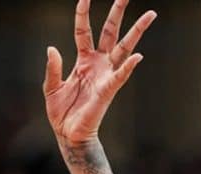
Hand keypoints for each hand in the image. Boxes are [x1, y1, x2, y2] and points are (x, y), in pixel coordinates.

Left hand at [45, 0, 155, 144]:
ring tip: (149, 15)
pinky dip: (128, 66)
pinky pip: (120, 76)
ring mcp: (105, 74)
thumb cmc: (61, 112)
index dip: (83, 15)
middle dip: (117, 13)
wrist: (68, 133)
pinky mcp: (108, 90)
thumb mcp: (51, 87)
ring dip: (136, 32)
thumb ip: (53, 68)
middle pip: (110, 32)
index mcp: (83, 60)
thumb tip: (51, 48)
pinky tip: (138, 56)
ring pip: (123, 48)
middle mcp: (98, 63)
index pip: (84, 31)